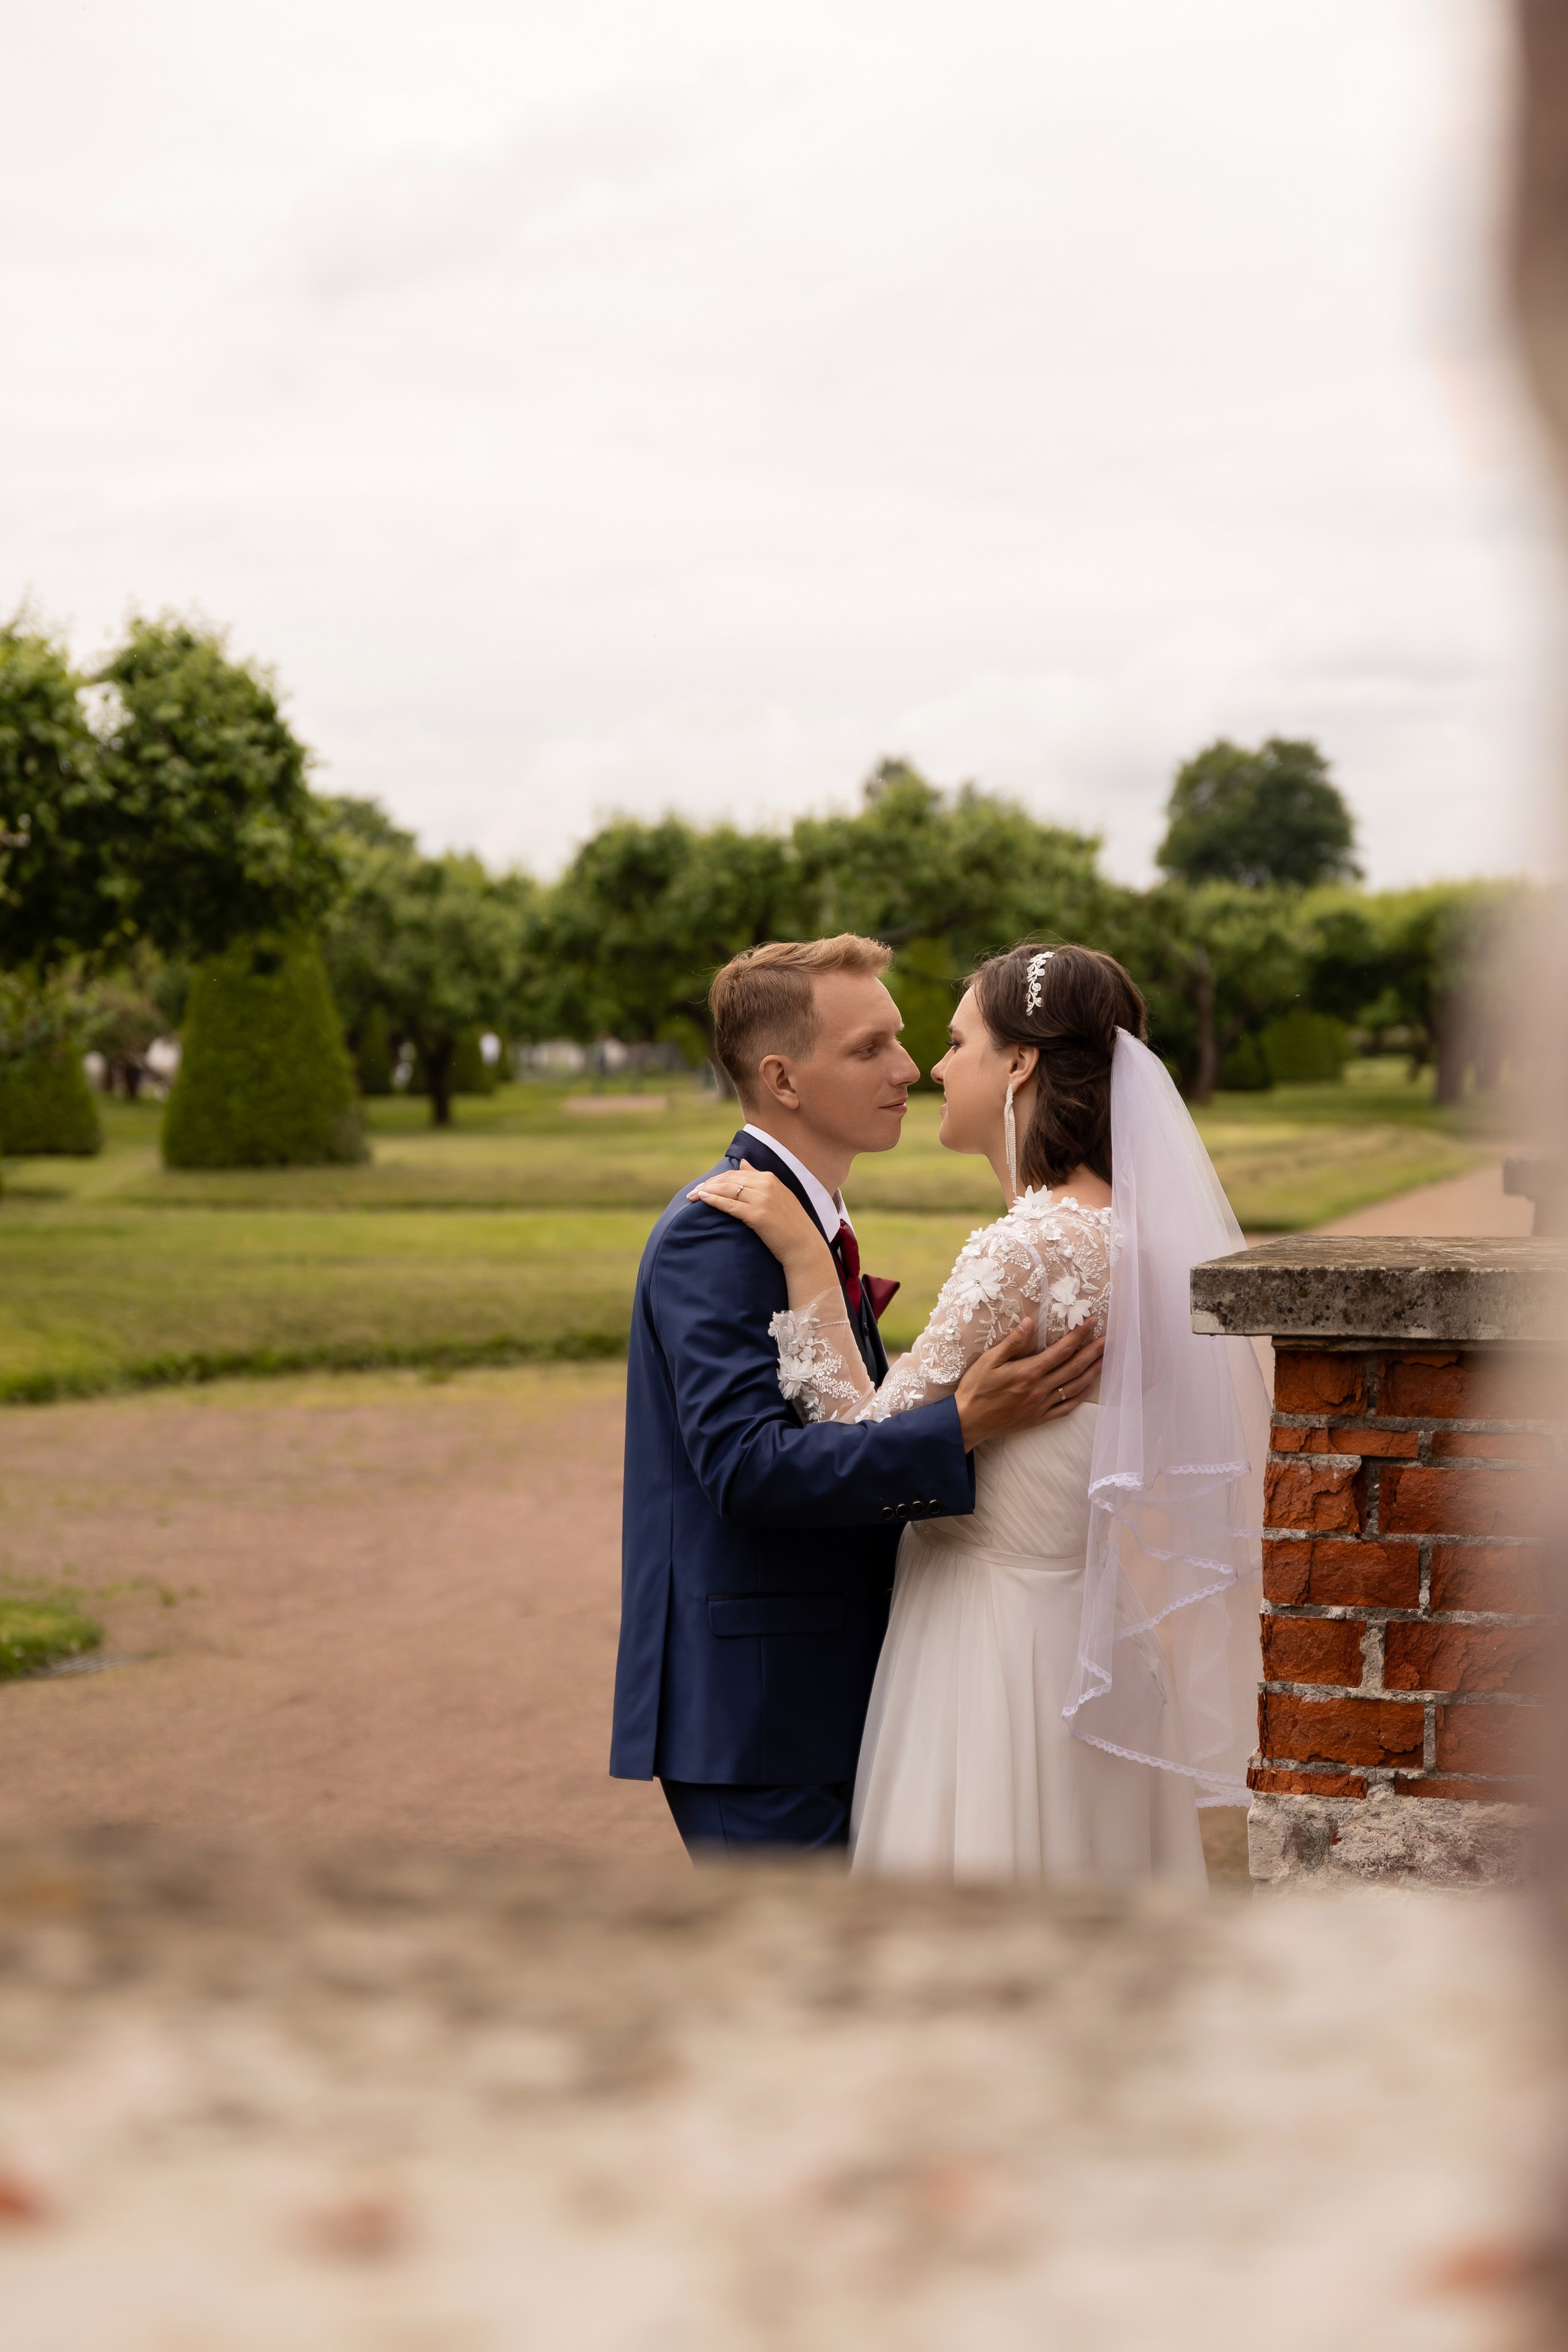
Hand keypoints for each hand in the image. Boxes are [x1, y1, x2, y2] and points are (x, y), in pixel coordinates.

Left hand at [687, 1161, 831, 1280]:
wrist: (804, 1246)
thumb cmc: (790, 1224)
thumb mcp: (778, 1195)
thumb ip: (759, 1178)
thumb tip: (743, 1163)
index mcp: (771, 1178)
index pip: (737, 1173)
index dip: (717, 1178)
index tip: (704, 1185)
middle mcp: (766, 1185)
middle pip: (729, 1179)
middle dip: (708, 1184)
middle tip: (692, 1191)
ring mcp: (762, 1199)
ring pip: (727, 1189)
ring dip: (706, 1191)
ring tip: (692, 1196)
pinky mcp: (757, 1215)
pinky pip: (730, 1204)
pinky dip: (714, 1200)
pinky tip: (702, 1199)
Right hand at [953, 1316, 1104, 1449]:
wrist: (968, 1421)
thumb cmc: (975, 1388)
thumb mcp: (989, 1360)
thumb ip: (1013, 1342)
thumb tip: (1030, 1322)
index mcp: (1029, 1372)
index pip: (1062, 1350)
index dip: (1079, 1335)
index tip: (1092, 1322)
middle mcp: (1039, 1389)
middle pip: (1074, 1368)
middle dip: (1093, 1352)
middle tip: (1108, 1339)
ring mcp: (1041, 1405)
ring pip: (1074, 1387)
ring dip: (1092, 1372)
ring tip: (1105, 1360)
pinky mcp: (1039, 1418)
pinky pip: (1066, 1408)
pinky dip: (1080, 1397)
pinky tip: (1088, 1388)